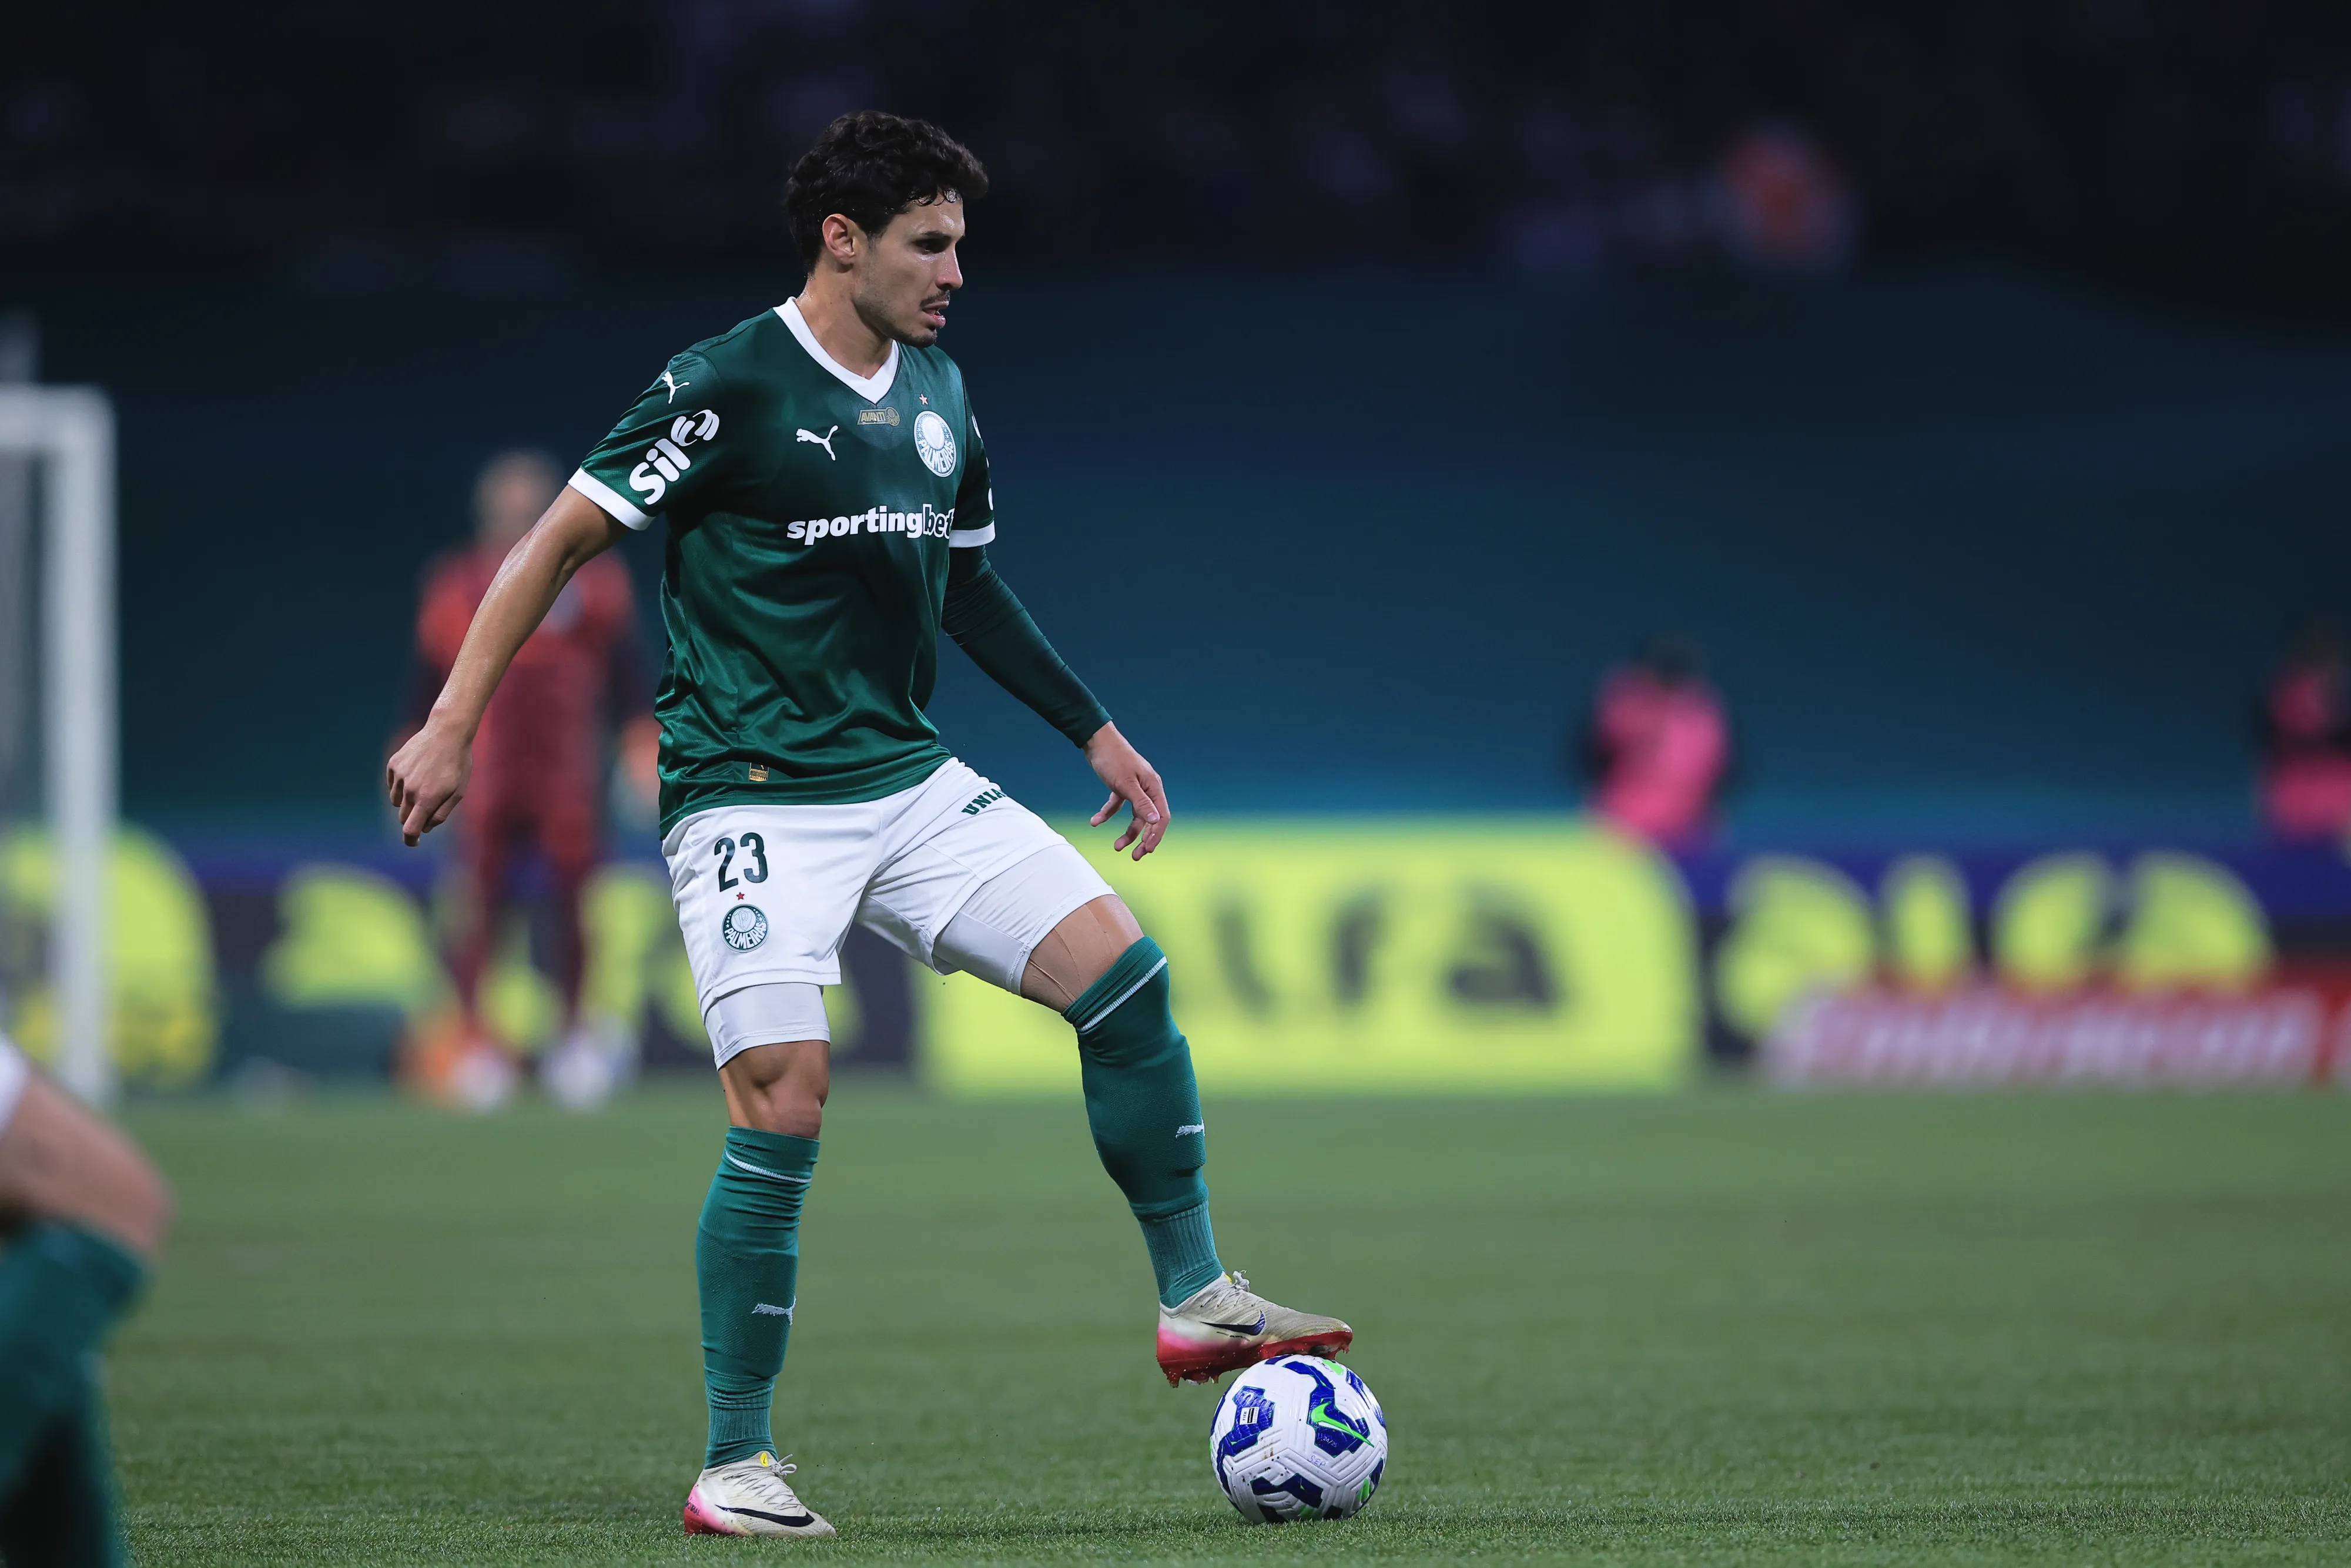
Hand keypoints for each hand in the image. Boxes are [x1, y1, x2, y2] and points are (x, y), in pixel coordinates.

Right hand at [387, 719, 471, 846]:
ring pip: (396, 801)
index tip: (414, 842)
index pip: (410, 830)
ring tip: (425, 785)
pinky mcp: (393, 764)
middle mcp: (409, 790)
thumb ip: (441, 813)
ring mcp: (399, 776)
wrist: (446, 732)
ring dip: (407, 801)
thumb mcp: (458, 792)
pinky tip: (417, 772)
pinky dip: (401, 785)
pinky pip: (393, 784)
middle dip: (414, 817)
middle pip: (403, 817)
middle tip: (428, 805)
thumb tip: (426, 828)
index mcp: (426, 799)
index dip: (411, 840)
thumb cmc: (457, 763)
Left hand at [1085, 722, 1169, 858]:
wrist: (1096, 740)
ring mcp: (1134, 788)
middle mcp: (1147, 789)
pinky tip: (1095, 821)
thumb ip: (1141, 803)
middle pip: (1149, 820)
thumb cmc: (1113, 759)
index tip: (1146, 850)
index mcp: (1153, 787)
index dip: (1155, 835)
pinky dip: (1108, 814)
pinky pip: (1117, 806)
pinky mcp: (1120, 786)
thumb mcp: (1126, 784)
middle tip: (1135, 856)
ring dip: (1126, 832)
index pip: (1161, 817)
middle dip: (1143, 839)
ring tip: (1117, 847)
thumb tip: (1156, 821)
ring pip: (1134, 816)